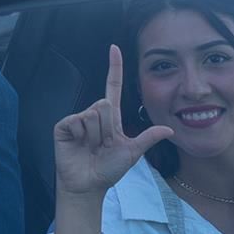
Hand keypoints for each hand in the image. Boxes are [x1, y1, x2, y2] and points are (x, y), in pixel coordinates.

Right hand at [52, 44, 173, 200]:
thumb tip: (169, 130)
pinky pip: (78, 120)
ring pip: (94, 113)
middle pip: (105, 105)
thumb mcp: (132, 153)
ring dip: (96, 135)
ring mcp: (78, 119)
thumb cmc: (108, 169)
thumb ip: (148, 138)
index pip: (113, 87)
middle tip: (103, 145)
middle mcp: (93, 114)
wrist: (89, 185)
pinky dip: (82, 134)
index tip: (114, 48)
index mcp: (110, 118)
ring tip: (91, 147)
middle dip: (108, 128)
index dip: (114, 68)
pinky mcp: (64, 126)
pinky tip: (79, 144)